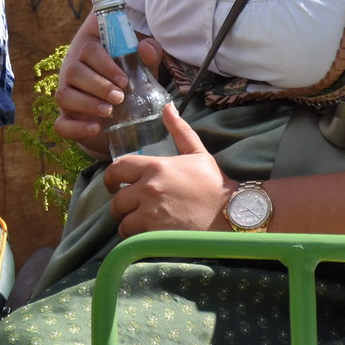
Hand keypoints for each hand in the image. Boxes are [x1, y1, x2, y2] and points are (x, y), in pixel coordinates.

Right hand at [52, 15, 165, 147]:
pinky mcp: (68, 119)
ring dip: (86, 103)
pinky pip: (61, 124)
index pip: (89, 50)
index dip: (105, 64)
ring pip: (63, 95)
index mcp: (89, 52)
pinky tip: (95, 128)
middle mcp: (73, 71)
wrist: (121, 111)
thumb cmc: (130, 80)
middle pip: (73, 71)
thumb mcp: (142, 66)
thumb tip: (146, 49)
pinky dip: (76, 127)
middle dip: (98, 85)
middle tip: (119, 97)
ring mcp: (67, 95)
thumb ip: (149, 53)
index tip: (124, 80)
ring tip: (109, 111)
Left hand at [104, 105, 232, 235]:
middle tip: (130, 209)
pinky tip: (146, 235)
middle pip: (116, 199)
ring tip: (139, 224)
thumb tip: (168, 106)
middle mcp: (148, 188)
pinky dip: (135, 238)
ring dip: (127, 222)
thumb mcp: (197, 152)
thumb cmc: (214, 183)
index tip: (114, 185)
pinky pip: (132, 237)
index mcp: (155, 166)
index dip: (111, 178)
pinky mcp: (155, 233)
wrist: (233, 214)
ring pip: (122, 220)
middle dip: (121, 205)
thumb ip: (179, 130)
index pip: (117, 169)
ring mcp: (151, 212)